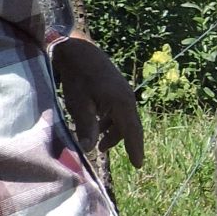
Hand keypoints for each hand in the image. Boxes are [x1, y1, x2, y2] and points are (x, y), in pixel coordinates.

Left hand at [51, 35, 144, 169]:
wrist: (78, 51)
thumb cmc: (78, 78)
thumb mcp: (79, 105)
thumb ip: (86, 127)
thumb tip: (89, 150)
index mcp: (122, 103)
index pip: (132, 132)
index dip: (135, 149)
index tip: (138, 165)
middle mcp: (127, 98)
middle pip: (131, 126)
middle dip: (127, 142)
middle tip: (128, 159)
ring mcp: (123, 92)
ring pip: (124, 118)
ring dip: (115, 133)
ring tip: (101, 145)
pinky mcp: (117, 88)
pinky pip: (119, 110)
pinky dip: (111, 122)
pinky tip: (99, 125)